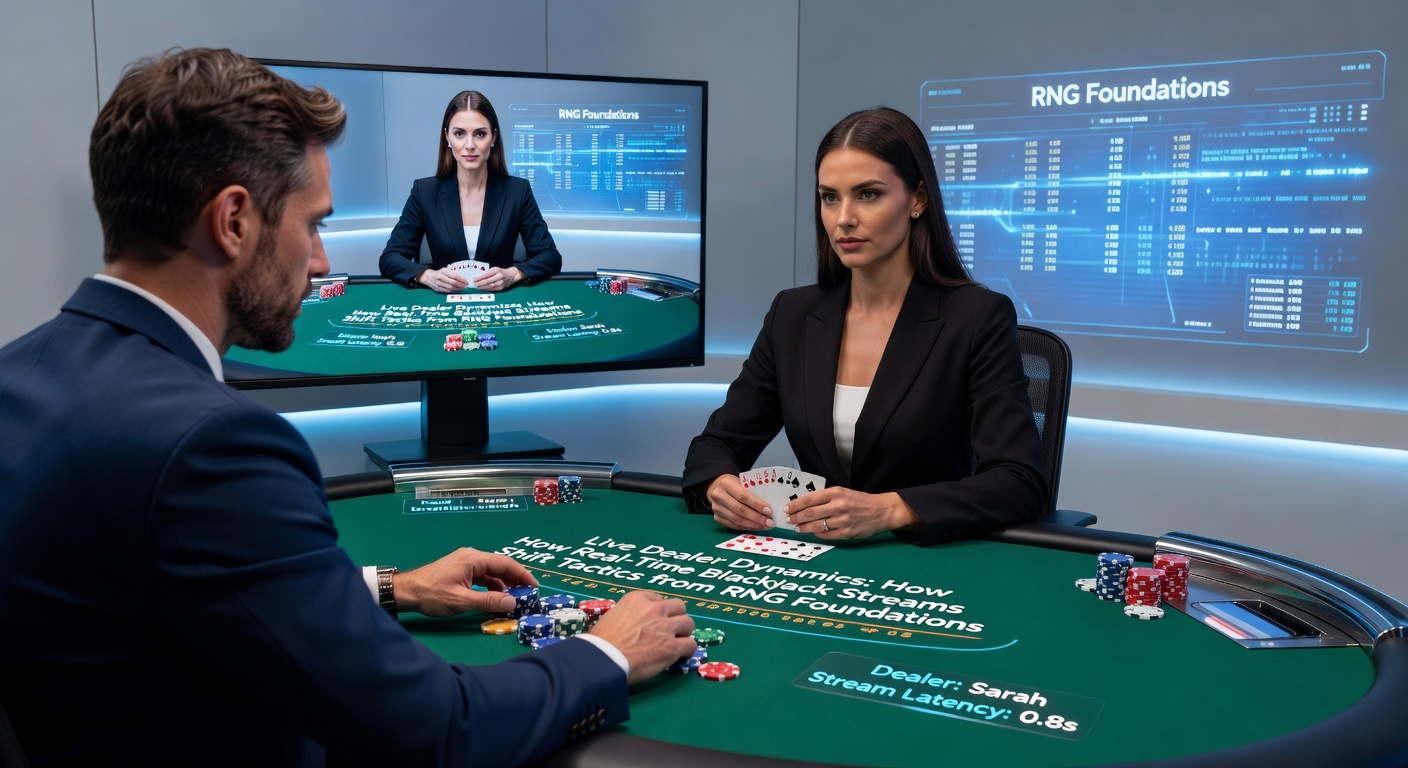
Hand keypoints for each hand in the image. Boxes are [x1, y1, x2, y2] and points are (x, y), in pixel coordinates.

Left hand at [392, 548, 537, 617]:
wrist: (405, 592)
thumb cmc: (431, 594)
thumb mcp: (462, 600)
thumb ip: (489, 601)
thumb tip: (513, 602)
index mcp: (473, 559)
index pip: (505, 563)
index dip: (522, 575)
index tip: (534, 587)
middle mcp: (471, 557)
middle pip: (500, 566)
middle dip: (515, 580)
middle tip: (528, 595)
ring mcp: (465, 564)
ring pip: (491, 573)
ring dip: (503, 585)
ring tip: (514, 600)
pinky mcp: (460, 572)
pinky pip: (482, 577)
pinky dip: (492, 587)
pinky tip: (495, 598)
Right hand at [415, 268, 469, 292]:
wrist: (427, 277)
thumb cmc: (438, 273)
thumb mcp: (445, 270)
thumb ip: (452, 273)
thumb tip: (462, 278)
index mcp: (443, 271)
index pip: (454, 276)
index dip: (461, 279)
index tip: (466, 281)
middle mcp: (440, 278)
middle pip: (453, 283)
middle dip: (461, 285)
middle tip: (465, 286)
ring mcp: (438, 284)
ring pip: (451, 288)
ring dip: (458, 289)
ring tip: (462, 288)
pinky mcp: (438, 289)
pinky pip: (447, 291)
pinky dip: (453, 291)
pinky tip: (457, 290)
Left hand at [473, 266, 522, 291]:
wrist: (512, 275)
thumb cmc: (501, 272)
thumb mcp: (495, 269)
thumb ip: (488, 272)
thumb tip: (478, 277)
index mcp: (497, 270)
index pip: (487, 274)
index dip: (480, 277)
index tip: (475, 279)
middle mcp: (499, 276)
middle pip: (488, 281)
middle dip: (480, 283)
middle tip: (475, 284)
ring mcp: (500, 283)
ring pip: (490, 286)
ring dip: (482, 287)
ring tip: (477, 287)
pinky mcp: (501, 288)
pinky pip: (492, 289)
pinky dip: (486, 289)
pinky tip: (483, 288)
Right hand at [587, 591, 695, 683]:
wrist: (603, 660)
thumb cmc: (599, 642)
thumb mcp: (611, 617)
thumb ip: (625, 616)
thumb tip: (629, 627)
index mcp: (637, 599)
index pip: (658, 599)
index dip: (658, 612)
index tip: (655, 621)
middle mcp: (654, 609)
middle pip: (678, 607)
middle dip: (675, 618)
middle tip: (669, 631)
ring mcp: (665, 627)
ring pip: (688, 623)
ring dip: (683, 633)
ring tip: (677, 643)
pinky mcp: (672, 647)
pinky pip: (690, 644)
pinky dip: (687, 651)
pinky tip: (681, 657)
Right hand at [704, 474, 771, 530]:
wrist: (718, 487)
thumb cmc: (735, 484)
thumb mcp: (743, 483)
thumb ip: (752, 493)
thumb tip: (768, 509)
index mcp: (726, 483)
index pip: (743, 496)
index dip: (757, 504)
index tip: (769, 511)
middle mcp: (718, 496)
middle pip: (739, 510)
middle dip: (757, 518)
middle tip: (769, 522)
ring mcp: (716, 508)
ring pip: (736, 520)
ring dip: (753, 525)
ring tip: (765, 526)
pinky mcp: (717, 518)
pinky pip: (733, 526)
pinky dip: (746, 527)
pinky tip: (756, 527)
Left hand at [784, 488, 920, 539]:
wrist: (882, 511)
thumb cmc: (861, 501)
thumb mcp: (844, 492)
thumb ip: (826, 498)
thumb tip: (806, 505)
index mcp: (837, 493)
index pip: (810, 499)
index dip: (796, 505)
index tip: (787, 508)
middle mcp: (839, 506)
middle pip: (811, 513)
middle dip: (796, 517)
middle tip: (788, 520)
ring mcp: (843, 520)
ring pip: (817, 526)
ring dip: (804, 528)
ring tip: (797, 528)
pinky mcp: (847, 533)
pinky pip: (827, 535)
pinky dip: (818, 534)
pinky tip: (813, 533)